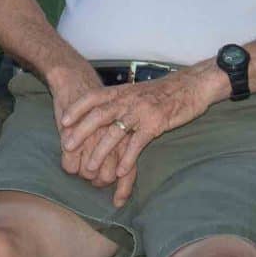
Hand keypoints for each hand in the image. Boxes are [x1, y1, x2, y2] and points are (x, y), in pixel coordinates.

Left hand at [58, 69, 214, 205]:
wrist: (193, 85)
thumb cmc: (164, 91)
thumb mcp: (137, 91)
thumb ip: (120, 100)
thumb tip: (100, 112)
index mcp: (122, 91)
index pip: (93, 97)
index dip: (77, 108)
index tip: (63, 121)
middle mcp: (129, 100)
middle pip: (99, 115)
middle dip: (81, 131)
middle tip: (68, 146)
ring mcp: (142, 111)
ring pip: (115, 132)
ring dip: (101, 151)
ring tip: (91, 168)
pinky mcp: (156, 123)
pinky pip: (138, 143)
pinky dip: (127, 157)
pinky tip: (119, 171)